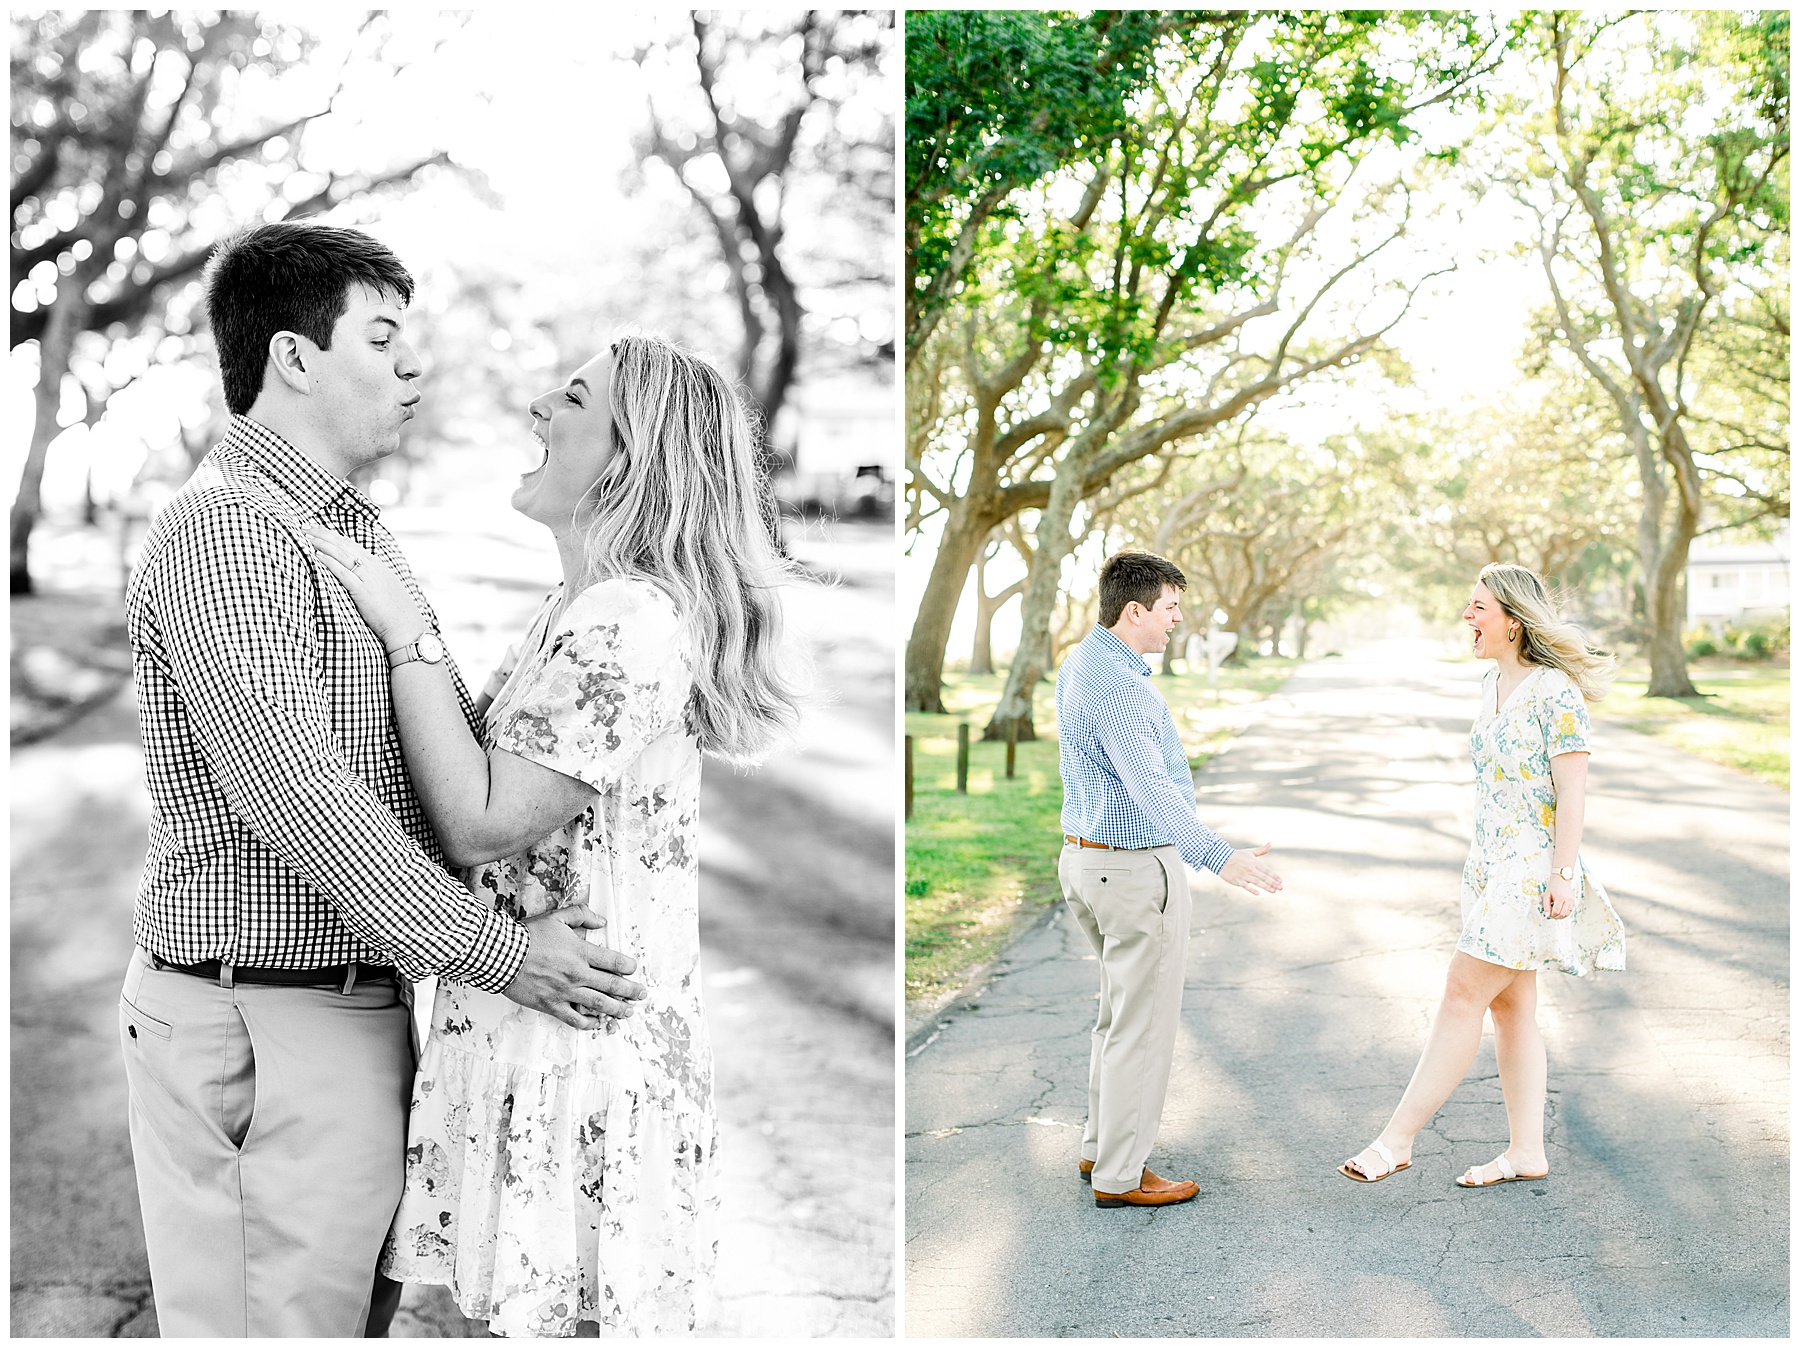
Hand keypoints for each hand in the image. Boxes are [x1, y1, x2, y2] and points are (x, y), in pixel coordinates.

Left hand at [305, 522, 424, 648]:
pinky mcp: (363, 591)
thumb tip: (358, 577)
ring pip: (342, 555)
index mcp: (377, 566)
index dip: (333, 535)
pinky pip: (344, 573)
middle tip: (305, 527)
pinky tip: (317, 556)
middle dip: (323, 534)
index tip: (318, 529)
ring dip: (323, 544)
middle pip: (344, 545)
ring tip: (306, 537)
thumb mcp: (385, 589)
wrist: (406, 627)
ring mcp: (368, 578)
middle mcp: (373, 567)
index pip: (351, 544)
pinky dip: (330, 562)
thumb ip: (372, 579)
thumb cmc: (396, 613)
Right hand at [503, 906, 646, 1028]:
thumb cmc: (528, 936)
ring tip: (628, 1012)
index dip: (629, 967)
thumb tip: (600, 921)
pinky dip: (589, 1023)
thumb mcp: (557, 917)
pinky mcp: (551, 1005)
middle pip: (612, 985)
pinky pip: (575, 1019)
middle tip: (641, 994)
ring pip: (599, 1004)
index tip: (634, 969)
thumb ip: (581, 915)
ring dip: (617, 1009)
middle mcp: (577, 974)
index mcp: (581, 952)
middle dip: (631, 991)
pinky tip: (597, 1023)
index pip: (615, 962)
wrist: (501, 955)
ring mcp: (565, 992)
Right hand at [1219, 842, 1281, 894]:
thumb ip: (1261, 850)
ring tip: (1273, 891)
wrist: (1221, 858)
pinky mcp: (1237, 880)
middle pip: (1263, 877)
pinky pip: (1245, 886)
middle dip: (1273, 883)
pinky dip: (1251, 889)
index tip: (1281, 880)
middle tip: (1281, 888)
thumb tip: (1270, 843)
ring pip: (1257, 882)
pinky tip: (1257, 893)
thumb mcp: (1249, 852)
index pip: (1266, 870)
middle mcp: (1250, 869)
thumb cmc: (1237, 855)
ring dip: (1265, 887)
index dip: (1274, 875)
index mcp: (1254, 862)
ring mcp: (1243, 875)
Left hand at [1543, 874, 1575, 919]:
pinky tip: (1560, 912)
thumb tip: (1547, 915)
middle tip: (1551, 915)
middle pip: (1562, 914)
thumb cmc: (1553, 886)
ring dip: (1560, 916)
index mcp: (1560, 898)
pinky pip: (1570, 911)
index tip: (1548, 914)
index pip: (1556, 911)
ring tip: (1555, 914)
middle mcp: (1567, 900)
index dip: (1551, 915)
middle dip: (1556, 917)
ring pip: (1567, 914)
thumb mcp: (1547, 895)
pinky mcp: (1573, 901)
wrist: (1562, 879)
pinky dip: (1565, 913)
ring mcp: (1571, 901)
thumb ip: (1546, 905)